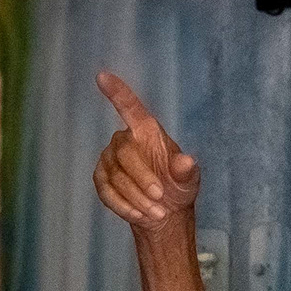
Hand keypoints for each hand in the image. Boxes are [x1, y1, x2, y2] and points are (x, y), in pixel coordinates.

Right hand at [92, 70, 200, 230]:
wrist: (163, 212)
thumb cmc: (177, 187)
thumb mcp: (189, 181)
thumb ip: (187, 171)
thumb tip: (187, 162)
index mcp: (146, 131)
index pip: (129, 107)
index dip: (117, 91)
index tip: (102, 75)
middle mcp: (124, 140)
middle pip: (125, 154)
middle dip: (142, 179)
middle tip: (160, 198)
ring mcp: (109, 159)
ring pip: (116, 177)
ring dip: (137, 198)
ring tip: (157, 212)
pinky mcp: (101, 179)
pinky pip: (107, 192)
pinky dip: (124, 206)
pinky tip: (139, 215)